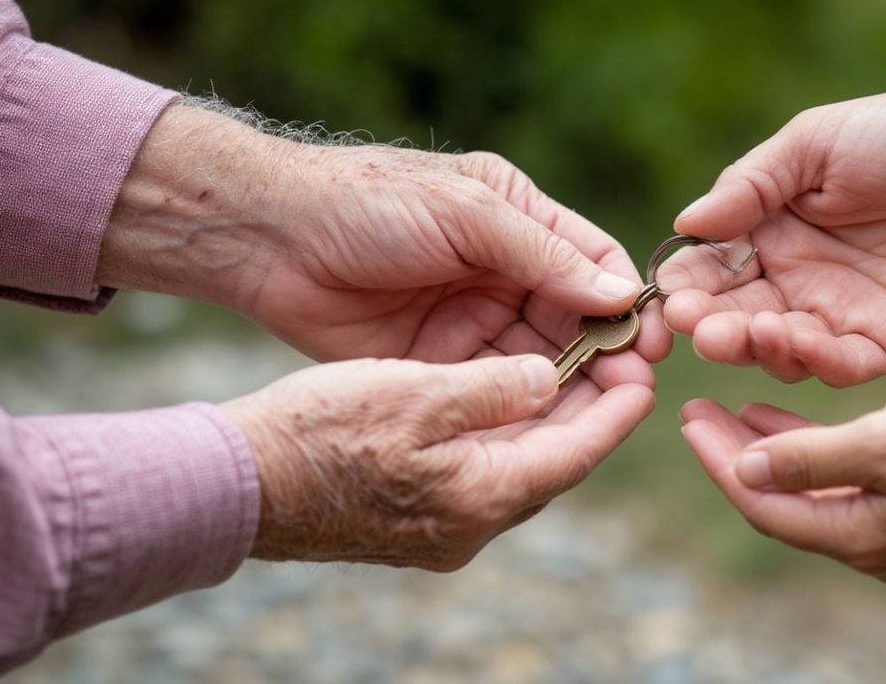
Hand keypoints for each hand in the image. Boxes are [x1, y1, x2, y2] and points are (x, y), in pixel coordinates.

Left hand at [101, 105, 670, 366]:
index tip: (650, 340)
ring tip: (603, 415)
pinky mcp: (441, 364)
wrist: (272, 240)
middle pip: (576, 319)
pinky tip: (547, 426)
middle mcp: (506, 273)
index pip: (594, 262)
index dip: (625, 301)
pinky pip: (496, 388)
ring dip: (573, 385)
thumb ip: (543, 255)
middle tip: (634, 390)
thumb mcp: (465, 213)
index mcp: (520, 221)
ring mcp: (474, 321)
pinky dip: (524, 406)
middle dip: (607, 352)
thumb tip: (619, 295)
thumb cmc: (368, 203)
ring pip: (542, 359)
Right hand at [221, 353, 654, 568]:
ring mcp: (446, 526)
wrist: (237, 483)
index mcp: (485, 496)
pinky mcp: (420, 517)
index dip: (617, 407)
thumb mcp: (416, 393)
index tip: (648, 371)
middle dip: (588, 407)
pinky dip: (505, 429)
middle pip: (555, 459)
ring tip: (569, 364)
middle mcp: (474, 524)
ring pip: (520, 463)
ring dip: (546, 416)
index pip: (578, 450)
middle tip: (615, 358)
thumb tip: (551, 377)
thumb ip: (495, 387)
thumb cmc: (321, 433)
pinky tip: (506, 391)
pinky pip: (484, 468)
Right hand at [660, 84, 885, 385]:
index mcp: (771, 230)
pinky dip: (815, 362)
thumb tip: (685, 223)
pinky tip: (799, 342)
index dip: (686, 285)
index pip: (711, 267)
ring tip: (744, 332)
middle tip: (698, 326)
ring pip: (779, 350)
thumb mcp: (817, 141)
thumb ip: (751, 184)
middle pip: (736, 316)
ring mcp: (840, 316)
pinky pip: (841, 367)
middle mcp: (797, 279)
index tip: (669, 296)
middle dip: (712, 325)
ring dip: (755, 347)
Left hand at [680, 387, 885, 581]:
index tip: (686, 419)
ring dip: (767, 448)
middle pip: (778, 498)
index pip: (763, 504)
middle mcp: (866, 543)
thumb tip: (744, 469)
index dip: (720, 463)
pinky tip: (786, 416)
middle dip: (732, 455)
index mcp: (856, 537)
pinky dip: (809, 446)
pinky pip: (839, 477)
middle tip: (694, 412)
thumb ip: (810, 458)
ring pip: (806, 486)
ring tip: (728, 410)